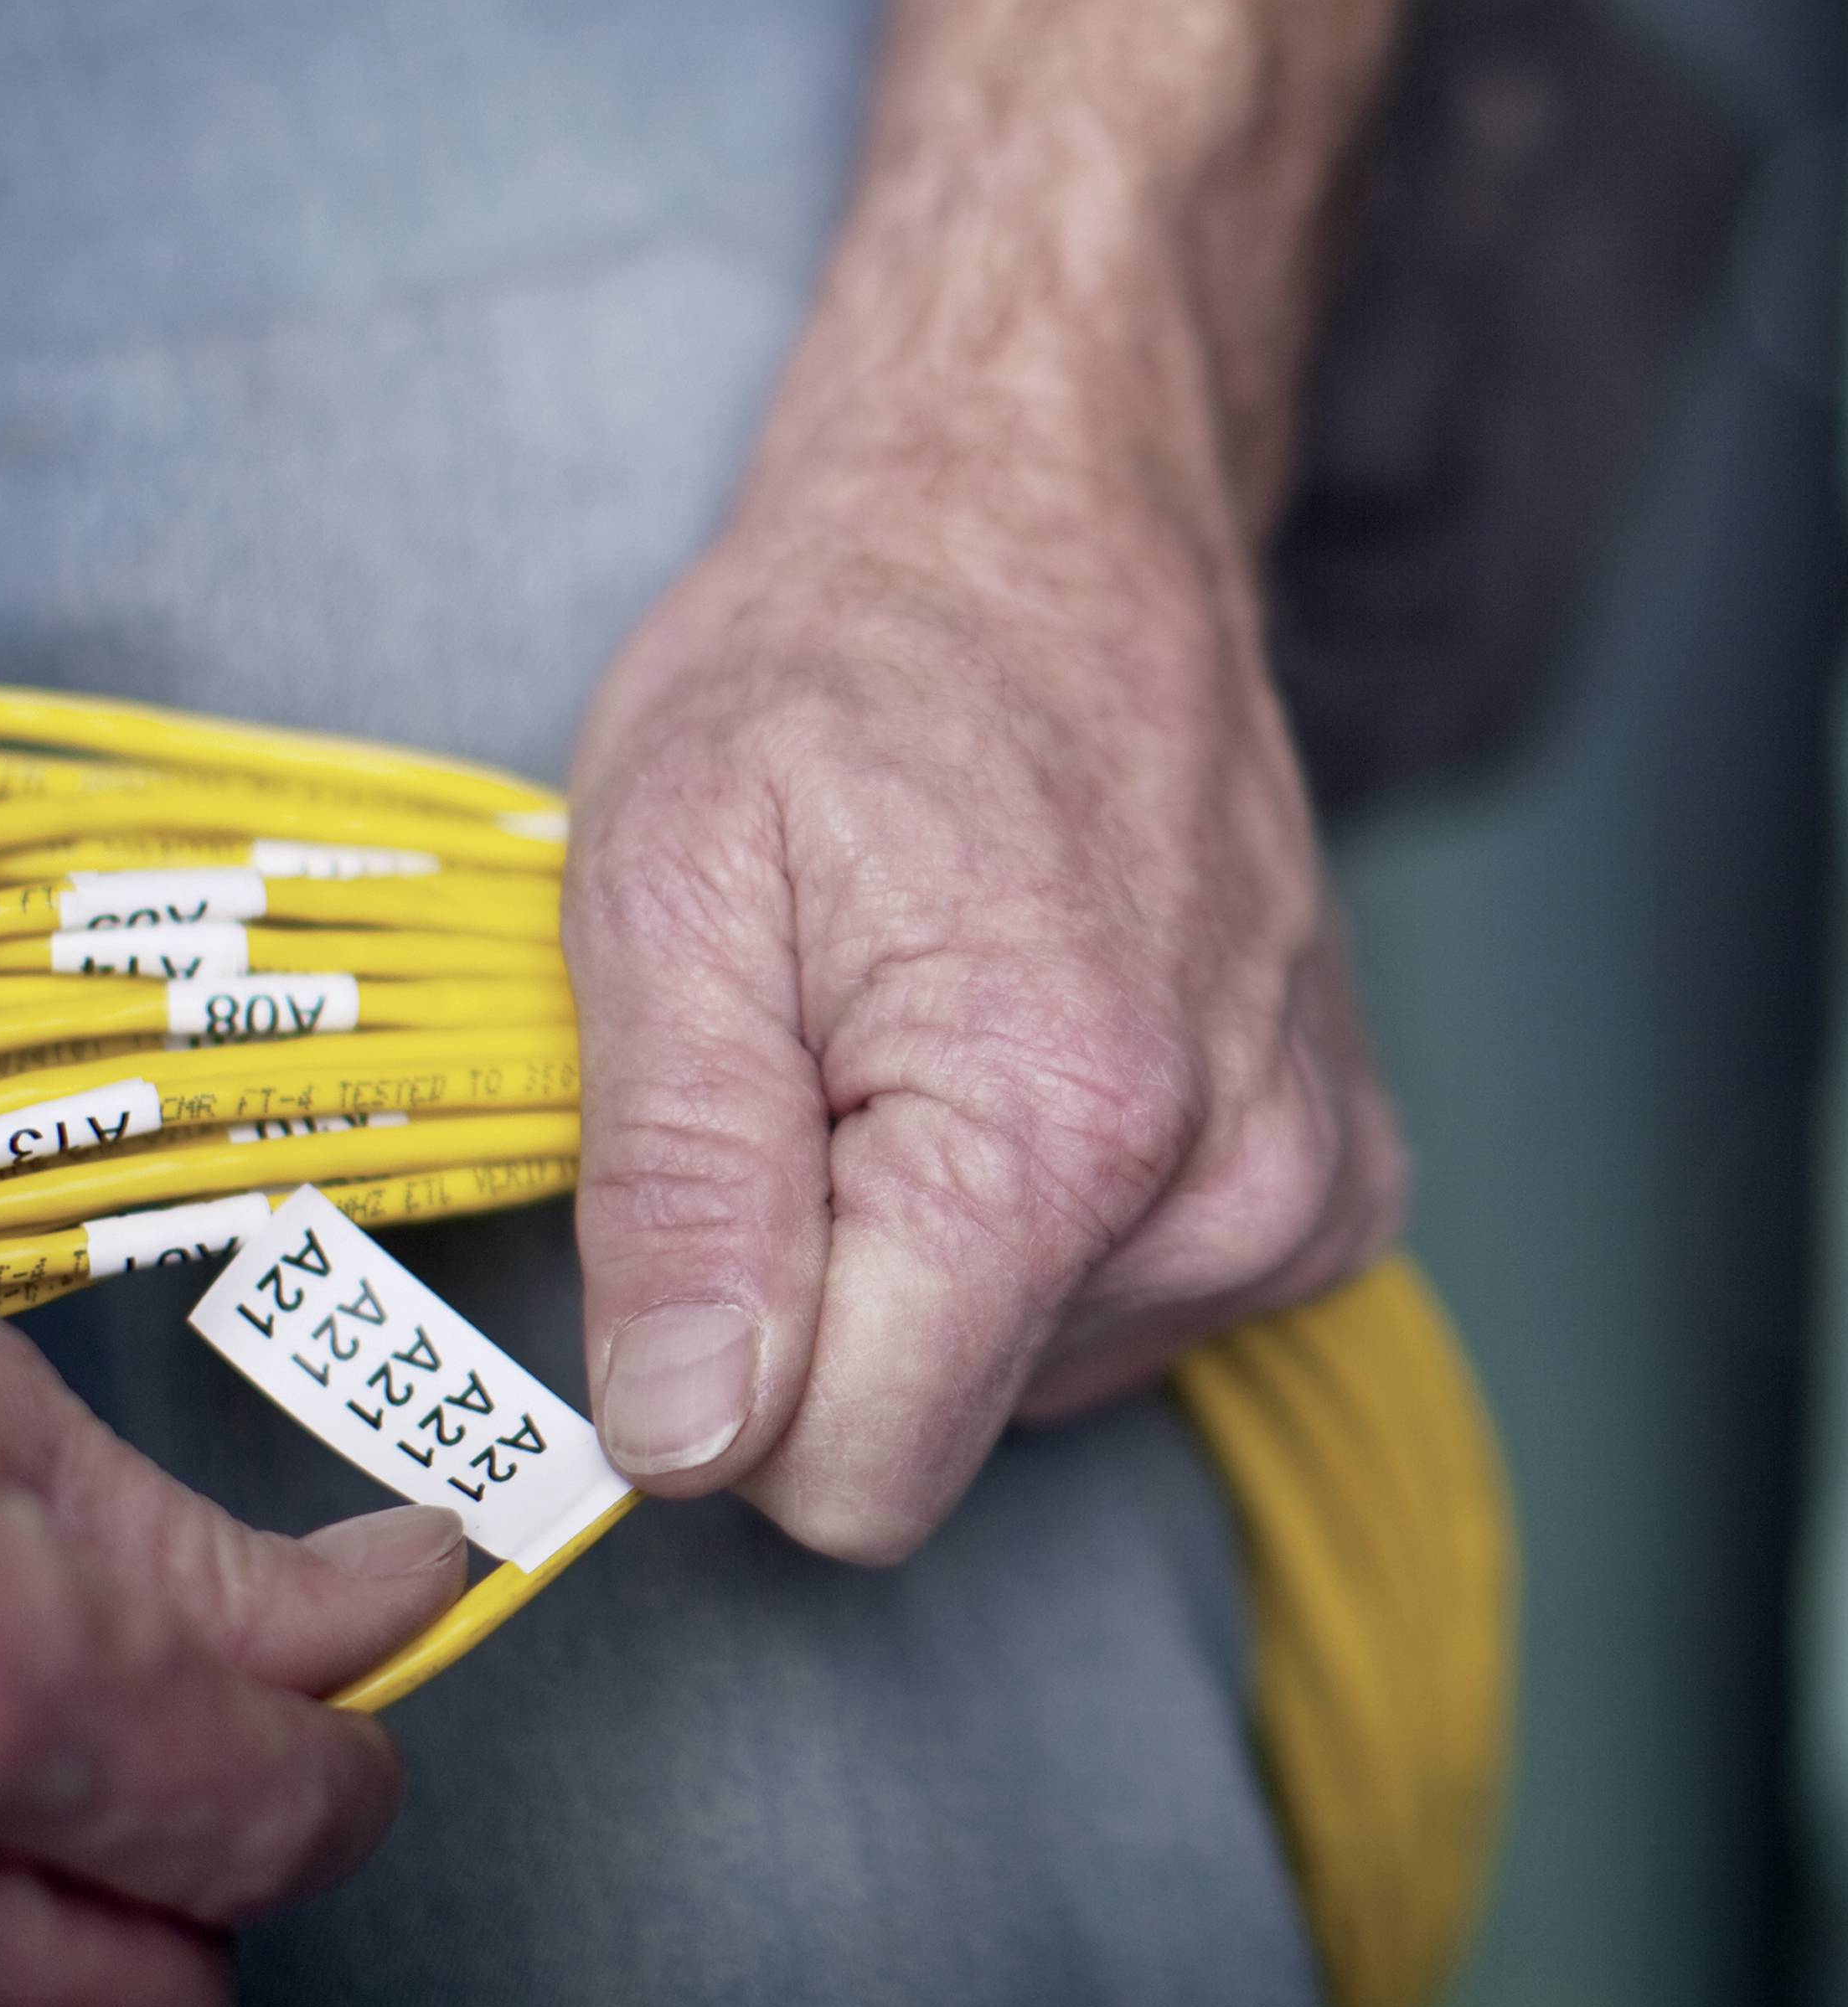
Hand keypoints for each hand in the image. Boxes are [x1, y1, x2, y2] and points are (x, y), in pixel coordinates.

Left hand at [563, 445, 1403, 1563]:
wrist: (1032, 524)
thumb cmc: (833, 672)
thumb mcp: (671, 886)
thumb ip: (676, 1190)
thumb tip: (678, 1445)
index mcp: (1054, 1131)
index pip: (848, 1481)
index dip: (723, 1376)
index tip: (702, 1199)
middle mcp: (1231, 1190)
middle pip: (935, 1432)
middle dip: (824, 1294)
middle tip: (805, 1064)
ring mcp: (1304, 1189)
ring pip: (1021, 1375)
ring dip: (926, 1240)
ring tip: (908, 1024)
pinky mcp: (1334, 1178)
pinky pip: (1119, 1310)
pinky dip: (1036, 1219)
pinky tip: (1019, 1040)